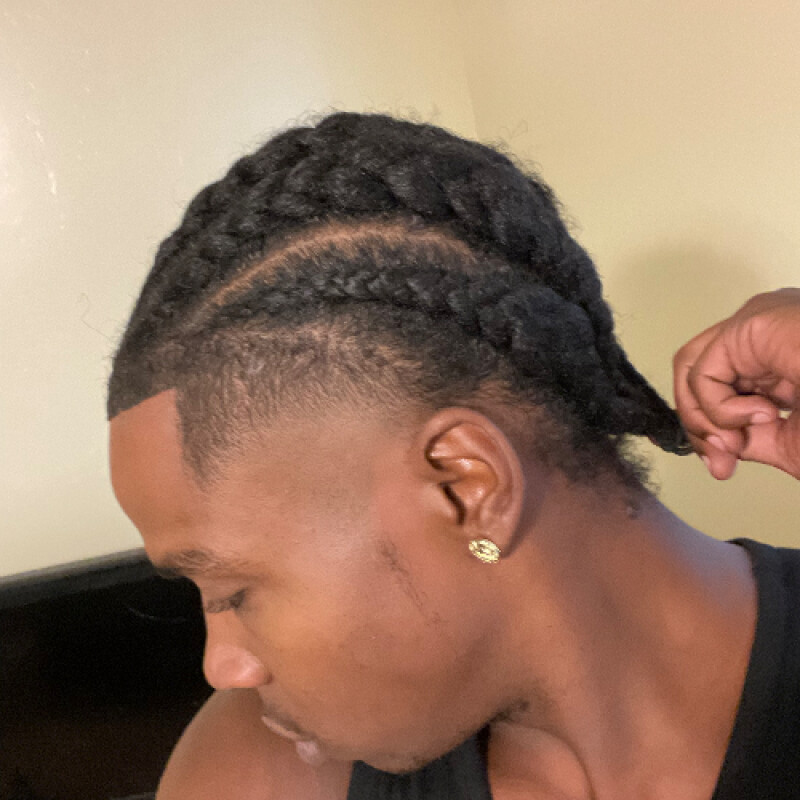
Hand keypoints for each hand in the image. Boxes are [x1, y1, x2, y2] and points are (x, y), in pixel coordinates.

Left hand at [673, 288, 799, 479]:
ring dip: (707, 419)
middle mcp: (762, 336)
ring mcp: (758, 324)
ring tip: (742, 441)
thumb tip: (718, 448)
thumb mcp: (792, 441)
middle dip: (700, 426)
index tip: (723, 467)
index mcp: (774, 358)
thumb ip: (750, 439)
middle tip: (722, 461)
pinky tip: (761, 417)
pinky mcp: (753, 323)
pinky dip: (719, 407)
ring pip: (692, 368)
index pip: (713, 384)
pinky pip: (704, 370)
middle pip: (694, 373)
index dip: (708, 430)